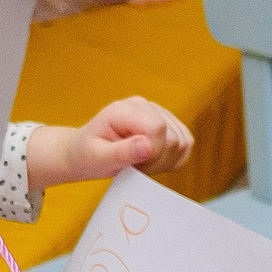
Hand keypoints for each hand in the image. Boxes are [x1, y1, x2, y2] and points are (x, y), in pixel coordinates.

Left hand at [26, 98, 194, 188]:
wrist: (84, 152)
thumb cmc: (87, 155)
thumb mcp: (96, 158)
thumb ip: (121, 152)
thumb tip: (147, 146)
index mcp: (124, 109)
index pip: (157, 129)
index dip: (151, 152)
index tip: (132, 164)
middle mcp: (145, 105)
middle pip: (173, 138)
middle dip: (156, 160)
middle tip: (133, 166)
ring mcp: (160, 112)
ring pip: (184, 142)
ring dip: (165, 161)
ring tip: (140, 163)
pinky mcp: (170, 123)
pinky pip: (187, 144)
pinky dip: (173, 159)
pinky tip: (152, 160)